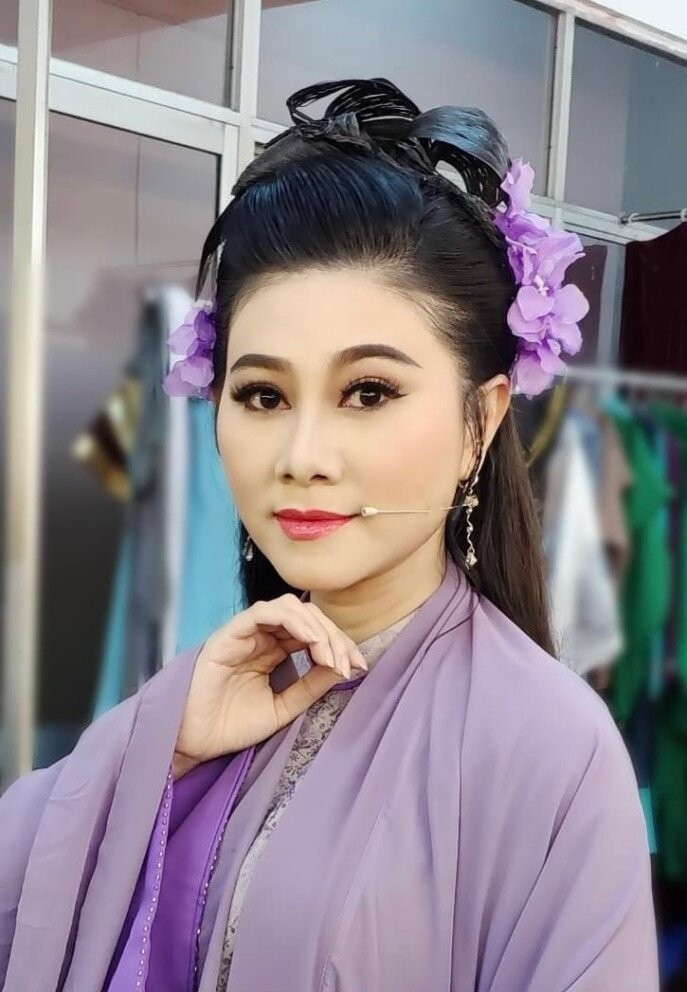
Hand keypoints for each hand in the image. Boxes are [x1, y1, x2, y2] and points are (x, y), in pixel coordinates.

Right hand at [173, 594, 367, 777]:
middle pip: (308, 616)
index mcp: (274, 650)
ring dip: (317, 627)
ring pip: (290, 607)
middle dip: (335, 636)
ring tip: (331, 656)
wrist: (194, 742)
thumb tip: (345, 665)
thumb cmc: (232, 726)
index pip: (315, 633)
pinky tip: (311, 642)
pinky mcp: (230, 633)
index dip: (341, 644)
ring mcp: (246, 632)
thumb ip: (312, 685)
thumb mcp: (285, 707)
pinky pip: (263, 612)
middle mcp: (262, 636)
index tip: (360, 667)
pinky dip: (293, 621)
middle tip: (350, 662)